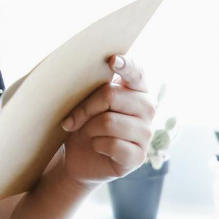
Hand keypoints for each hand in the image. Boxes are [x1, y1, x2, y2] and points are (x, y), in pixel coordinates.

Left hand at [56, 54, 156, 186]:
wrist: (79, 158)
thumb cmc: (84, 124)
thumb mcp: (85, 103)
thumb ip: (93, 88)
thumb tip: (85, 75)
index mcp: (136, 89)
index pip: (136, 72)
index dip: (126, 65)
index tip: (112, 60)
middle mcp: (147, 108)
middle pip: (112, 96)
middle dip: (86, 108)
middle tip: (71, 119)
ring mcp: (145, 133)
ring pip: (109, 122)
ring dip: (89, 129)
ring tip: (88, 133)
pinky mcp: (138, 156)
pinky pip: (113, 144)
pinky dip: (97, 145)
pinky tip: (97, 147)